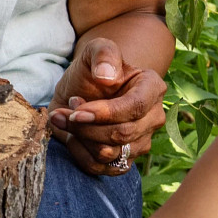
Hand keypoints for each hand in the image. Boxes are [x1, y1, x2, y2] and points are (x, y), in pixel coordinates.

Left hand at [49, 36, 166, 176]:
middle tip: (66, 110)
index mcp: (152, 88)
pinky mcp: (123, 161)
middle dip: (87, 125)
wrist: (80, 91)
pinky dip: (79, 153)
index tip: (76, 109)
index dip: (105, 112)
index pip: (135, 107)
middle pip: (123, 133)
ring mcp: (140, 142)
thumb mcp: (95, 50)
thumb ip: (103, 54)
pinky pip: (100, 167)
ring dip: (80, 137)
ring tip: (65, 117)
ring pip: (110, 152)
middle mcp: (153, 118)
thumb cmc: (91, 69)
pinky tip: (71, 135)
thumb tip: (107, 77)